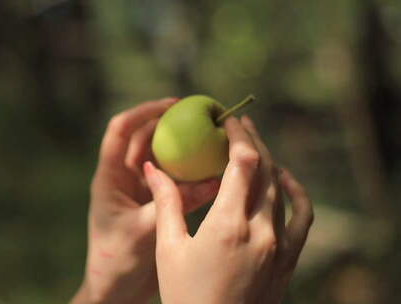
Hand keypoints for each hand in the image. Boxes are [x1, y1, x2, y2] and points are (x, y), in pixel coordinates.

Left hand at [71, 98, 220, 303]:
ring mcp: (140, 192)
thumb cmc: (117, 261)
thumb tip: (214, 179)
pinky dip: (192, 176)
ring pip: (162, 160)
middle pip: (144, 139)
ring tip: (211, 138)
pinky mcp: (154, 205)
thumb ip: (177, 203)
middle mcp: (124, 179)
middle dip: (169, 125)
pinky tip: (214, 171)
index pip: (120, 131)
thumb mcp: (145, 229)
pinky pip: (175, 183)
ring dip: (183, 150)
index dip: (143, 111)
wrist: (115, 292)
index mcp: (109, 177)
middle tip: (201, 116)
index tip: (172, 104)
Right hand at [144, 116, 313, 303]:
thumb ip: (167, 204)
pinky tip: (285, 180)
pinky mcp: (288, 259)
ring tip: (255, 145)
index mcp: (228, 225)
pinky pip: (302, 217)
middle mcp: (261, 230)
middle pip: (266, 169)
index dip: (238, 136)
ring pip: (281, 188)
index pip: (244, 163)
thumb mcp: (169, 249)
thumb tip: (153, 169)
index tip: (228, 122)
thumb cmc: (186, 295)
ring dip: (270, 161)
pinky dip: (296, 192)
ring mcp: (280, 245)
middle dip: (253, 141)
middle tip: (239, 124)